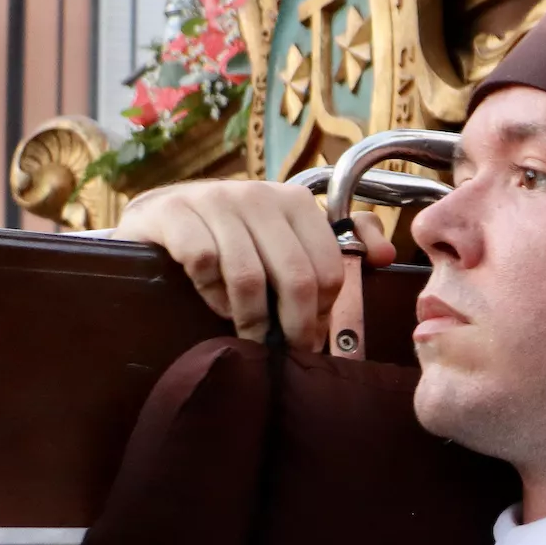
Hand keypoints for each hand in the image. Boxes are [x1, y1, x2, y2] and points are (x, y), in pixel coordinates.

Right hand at [118, 180, 395, 348]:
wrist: (160, 219)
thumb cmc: (233, 236)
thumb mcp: (287, 234)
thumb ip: (343, 240)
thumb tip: (385, 256)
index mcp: (295, 201)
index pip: (329, 268)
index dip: (323, 311)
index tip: (310, 334)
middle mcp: (259, 194)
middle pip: (296, 277)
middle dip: (295, 326)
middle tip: (286, 350)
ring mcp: (214, 200)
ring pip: (249, 277)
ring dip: (251, 319)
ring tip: (250, 336)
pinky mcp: (174, 213)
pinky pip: (205, 267)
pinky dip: (212, 295)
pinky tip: (214, 302)